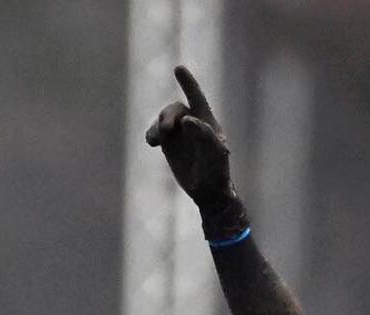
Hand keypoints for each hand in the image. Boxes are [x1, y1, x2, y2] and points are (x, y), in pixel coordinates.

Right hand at [145, 65, 236, 214]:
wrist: (208, 191)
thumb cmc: (217, 171)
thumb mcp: (215, 153)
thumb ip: (204, 134)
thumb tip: (187, 119)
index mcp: (207, 120)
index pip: (197, 98)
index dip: (188, 83)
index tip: (178, 69)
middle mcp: (191, 122)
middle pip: (176, 109)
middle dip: (169, 116)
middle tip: (166, 129)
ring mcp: (178, 132)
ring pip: (164, 119)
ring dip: (160, 125)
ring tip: (158, 138)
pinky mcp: (168, 143)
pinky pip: (155, 132)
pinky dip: (152, 134)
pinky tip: (152, 142)